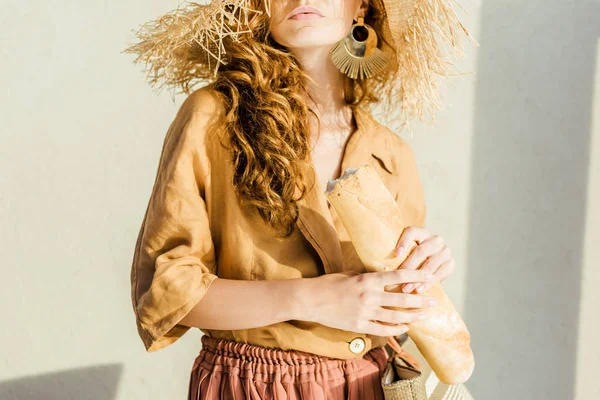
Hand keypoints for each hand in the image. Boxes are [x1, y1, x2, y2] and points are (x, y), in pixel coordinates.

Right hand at [306, 269, 437, 336]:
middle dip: (420, 300)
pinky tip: (405, 327)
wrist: (311, 300)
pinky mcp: (358, 325)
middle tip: (433, 301)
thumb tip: (384, 277)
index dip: (416, 275)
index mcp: (367, 280)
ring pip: (395, 316)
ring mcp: (364, 313)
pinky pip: (382, 329)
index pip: (398, 276)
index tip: (429, 276)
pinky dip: (396, 329)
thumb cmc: (329, 283)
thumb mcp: (351, 274)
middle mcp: (369, 296)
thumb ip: (369, 277)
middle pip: (401, 299)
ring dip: (412, 316)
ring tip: (423, 316)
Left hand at [393, 226, 455, 293]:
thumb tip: (376, 261)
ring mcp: (444, 251)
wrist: (427, 270)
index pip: (412, 231)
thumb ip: (396, 255)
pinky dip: (429, 283)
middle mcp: (435, 239)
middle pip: (421, 250)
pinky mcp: (451, 263)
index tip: (396, 254)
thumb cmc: (408, 261)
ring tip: (406, 288)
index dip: (404, 241)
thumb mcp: (404, 254)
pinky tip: (419, 290)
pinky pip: (440, 273)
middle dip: (409, 267)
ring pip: (430, 263)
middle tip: (399, 280)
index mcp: (421, 233)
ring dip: (417, 278)